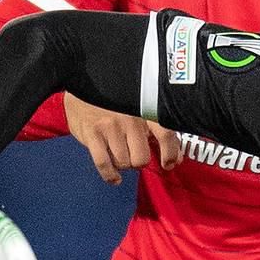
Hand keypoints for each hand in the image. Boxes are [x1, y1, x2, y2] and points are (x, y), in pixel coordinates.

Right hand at [64, 93, 181, 183]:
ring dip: (122, 164)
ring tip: (118, 154)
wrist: (82, 83)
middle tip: (132, 154)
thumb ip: (158, 131)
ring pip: (123, 163)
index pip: (166, 135)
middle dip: (138, 162)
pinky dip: (110, 175)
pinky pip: (104, 164)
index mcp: (146, 109)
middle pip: (141, 159)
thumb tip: (176, 159)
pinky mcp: (92, 133)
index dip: (170, 154)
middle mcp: (130, 118)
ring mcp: (110, 126)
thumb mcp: (139, 109)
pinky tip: (114, 177)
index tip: (168, 164)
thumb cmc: (114, 101)